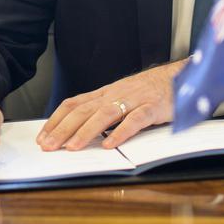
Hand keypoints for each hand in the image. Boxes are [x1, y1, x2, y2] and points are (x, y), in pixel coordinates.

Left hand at [37, 60, 185, 150]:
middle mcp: (116, 94)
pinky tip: (110, 144)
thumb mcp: (123, 96)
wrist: (181, 76)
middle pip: (84, 110)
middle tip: (48, 146)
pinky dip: (121, 132)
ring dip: (86, 131)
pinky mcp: (153, 107)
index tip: (42, 136)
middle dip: (63, 129)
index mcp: (106, 93)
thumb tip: (80, 129)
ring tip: (72, 147)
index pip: (74, 103)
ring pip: (105, 114)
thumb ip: (104, 110)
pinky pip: (135, 120)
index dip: (56, 120)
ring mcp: (134, 100)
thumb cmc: (152, 90)